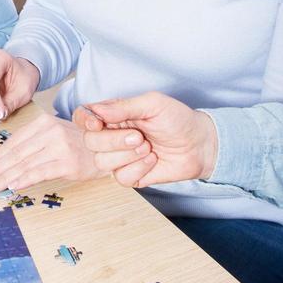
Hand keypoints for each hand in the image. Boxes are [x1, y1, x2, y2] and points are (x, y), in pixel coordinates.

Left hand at [0, 113, 99, 193]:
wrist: (108, 148)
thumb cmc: (77, 144)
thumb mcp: (52, 135)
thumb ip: (29, 143)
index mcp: (42, 122)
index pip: (12, 142)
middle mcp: (49, 132)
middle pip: (15, 154)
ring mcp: (59, 146)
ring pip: (24, 164)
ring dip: (4, 178)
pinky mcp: (68, 162)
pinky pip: (40, 172)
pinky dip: (23, 179)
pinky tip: (12, 187)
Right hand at [74, 92, 217, 186]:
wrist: (199, 144)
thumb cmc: (178, 119)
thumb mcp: (153, 104)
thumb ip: (124, 107)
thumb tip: (97, 110)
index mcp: (113, 115)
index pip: (83, 117)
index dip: (85, 121)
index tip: (98, 123)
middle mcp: (111, 136)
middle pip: (89, 142)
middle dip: (114, 141)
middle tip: (139, 137)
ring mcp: (119, 157)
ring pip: (101, 162)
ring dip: (128, 156)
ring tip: (148, 148)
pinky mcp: (130, 175)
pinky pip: (120, 178)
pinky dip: (138, 169)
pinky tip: (152, 161)